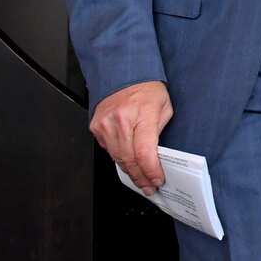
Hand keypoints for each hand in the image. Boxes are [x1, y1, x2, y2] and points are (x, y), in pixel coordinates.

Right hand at [89, 80, 173, 194]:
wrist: (123, 73)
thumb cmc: (146, 89)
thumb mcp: (164, 107)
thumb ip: (160, 131)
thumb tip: (159, 156)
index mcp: (142, 113)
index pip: (144, 151)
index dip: (151, 170)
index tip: (157, 179)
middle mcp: (120, 120)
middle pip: (129, 159)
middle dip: (141, 177)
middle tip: (149, 187)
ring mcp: (106, 124)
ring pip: (117, 158)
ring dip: (130, 172)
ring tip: (141, 181)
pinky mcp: (96, 127)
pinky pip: (108, 150)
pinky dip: (119, 158)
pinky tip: (129, 163)